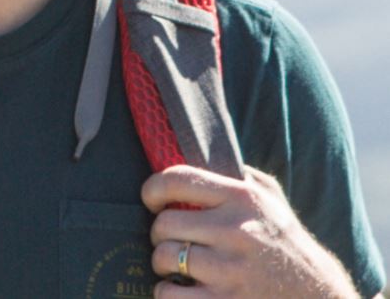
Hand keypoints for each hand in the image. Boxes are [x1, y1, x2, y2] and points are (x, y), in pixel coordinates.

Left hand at [141, 164, 358, 297]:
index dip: (152, 188)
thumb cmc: (288, 244)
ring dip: (161, 263)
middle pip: (165, 224)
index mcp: (243, 198)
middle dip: (159, 233)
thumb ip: (238, 175)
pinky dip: (166, 294)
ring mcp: (231, 271)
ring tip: (173, 265)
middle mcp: (236, 231)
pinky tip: (178, 291)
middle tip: (168, 239)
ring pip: (164, 258)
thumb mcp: (271, 199)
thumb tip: (197, 153)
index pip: (177, 179)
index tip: (150, 199)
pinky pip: (170, 295)